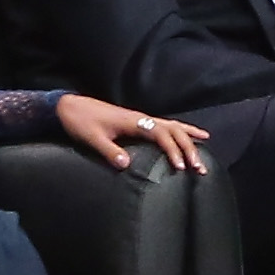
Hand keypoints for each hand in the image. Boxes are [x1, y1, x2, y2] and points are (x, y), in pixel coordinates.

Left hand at [54, 94, 208, 171]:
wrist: (69, 107)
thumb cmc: (80, 122)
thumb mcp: (92, 138)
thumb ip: (109, 151)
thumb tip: (127, 165)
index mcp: (133, 121)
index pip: (161, 134)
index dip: (173, 150)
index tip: (181, 167)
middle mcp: (140, 118)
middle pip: (172, 129)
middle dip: (189, 147)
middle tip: (200, 167)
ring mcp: (139, 118)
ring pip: (170, 124)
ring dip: (187, 137)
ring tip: (205, 146)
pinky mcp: (136, 121)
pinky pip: (163, 125)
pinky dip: (178, 129)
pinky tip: (185, 134)